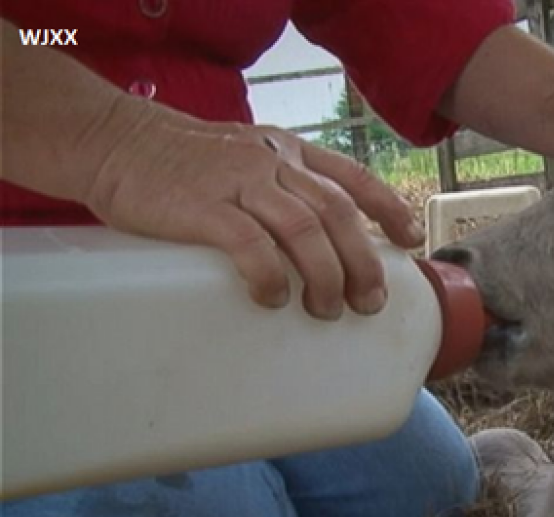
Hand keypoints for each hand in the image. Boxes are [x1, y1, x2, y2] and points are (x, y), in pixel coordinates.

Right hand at [81, 101, 424, 320]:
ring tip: (328, 310)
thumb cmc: (182, 162)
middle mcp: (274, 161)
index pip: (354, 177)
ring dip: (326, 275)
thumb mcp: (244, 158)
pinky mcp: (204, 206)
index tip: (412, 240)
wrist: (114, 142)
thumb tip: (318, 246)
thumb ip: (279, 188)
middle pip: (338, 213)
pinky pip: (250, 243)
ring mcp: (240, 181)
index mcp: (288, 151)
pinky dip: (270, 275)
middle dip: (363, 261)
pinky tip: (274, 299)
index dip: (389, 209)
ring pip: (305, 229)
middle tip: (370, 302)